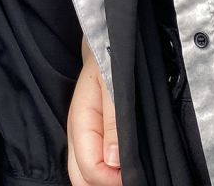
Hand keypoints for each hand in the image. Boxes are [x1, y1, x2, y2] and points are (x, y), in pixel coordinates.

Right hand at [68, 41, 121, 185]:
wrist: (106, 41)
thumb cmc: (111, 59)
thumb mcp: (116, 85)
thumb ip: (114, 123)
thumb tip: (114, 162)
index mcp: (80, 123)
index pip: (90, 170)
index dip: (113, 180)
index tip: (137, 173)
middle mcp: (77, 135)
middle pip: (81, 180)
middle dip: (104, 185)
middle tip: (133, 177)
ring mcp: (83, 137)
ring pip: (84, 176)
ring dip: (105, 179)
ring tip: (131, 172)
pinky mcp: (92, 137)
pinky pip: (93, 164)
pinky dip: (107, 172)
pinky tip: (124, 167)